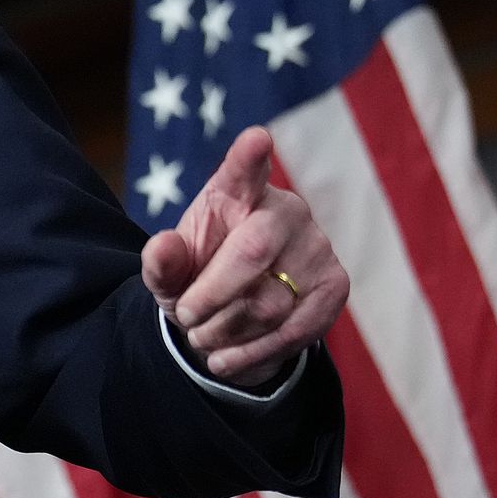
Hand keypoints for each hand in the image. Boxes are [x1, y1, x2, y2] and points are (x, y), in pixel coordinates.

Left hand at [140, 126, 348, 387]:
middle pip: (251, 252)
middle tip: (185, 317)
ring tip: (203, 336)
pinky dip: (254, 352)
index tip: (256, 138)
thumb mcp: (169, 273)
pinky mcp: (336, 285)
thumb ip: (160, 261)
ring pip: (270, 301)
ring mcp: (317, 246)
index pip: (243, 171)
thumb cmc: (199, 277)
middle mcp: (286, 211)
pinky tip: (226, 358)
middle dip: (210, 295)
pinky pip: (294, 329)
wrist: (234, 317)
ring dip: (226, 330)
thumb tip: (162, 245)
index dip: (249, 156)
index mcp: (237, 192)